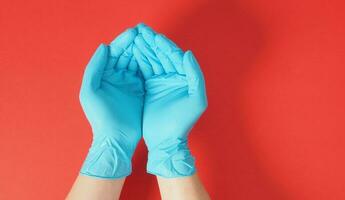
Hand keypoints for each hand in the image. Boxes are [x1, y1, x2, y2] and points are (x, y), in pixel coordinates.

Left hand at [79, 27, 143, 178]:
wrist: (116, 138)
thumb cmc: (101, 117)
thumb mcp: (90, 91)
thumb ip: (94, 68)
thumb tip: (104, 46)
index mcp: (103, 75)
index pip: (113, 53)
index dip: (123, 41)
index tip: (134, 32)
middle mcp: (116, 76)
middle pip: (126, 55)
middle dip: (135, 43)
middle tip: (147, 33)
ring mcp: (129, 83)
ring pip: (137, 62)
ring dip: (144, 52)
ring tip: (153, 41)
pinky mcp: (141, 91)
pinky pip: (146, 74)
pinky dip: (151, 65)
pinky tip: (158, 57)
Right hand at [133, 24, 207, 177]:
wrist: (165, 140)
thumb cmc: (183, 123)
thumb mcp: (196, 100)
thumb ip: (195, 76)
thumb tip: (187, 54)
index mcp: (185, 78)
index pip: (175, 57)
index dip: (165, 45)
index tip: (154, 35)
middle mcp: (174, 78)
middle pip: (163, 55)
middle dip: (152, 43)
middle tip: (141, 30)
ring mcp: (161, 82)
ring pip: (153, 60)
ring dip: (145, 49)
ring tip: (135, 37)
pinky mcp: (150, 88)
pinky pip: (144, 70)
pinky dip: (139, 60)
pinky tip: (132, 52)